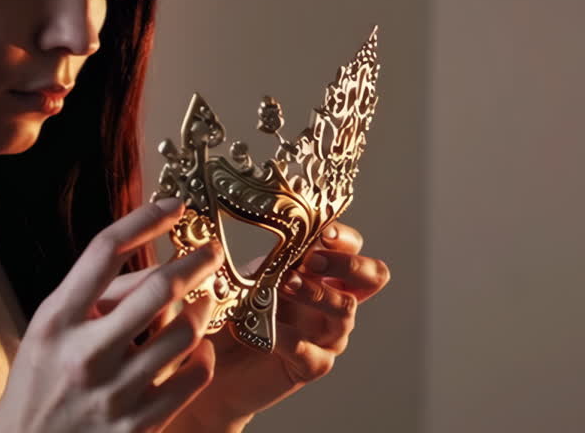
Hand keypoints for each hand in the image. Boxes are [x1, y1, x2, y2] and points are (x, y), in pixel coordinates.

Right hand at [0, 198, 225, 432]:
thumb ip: (95, 296)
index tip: (173, 206)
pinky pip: (192, 378)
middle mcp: (84, 354)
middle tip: (211, 252)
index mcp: (56, 321)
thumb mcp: (49, 331)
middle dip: (196, 262)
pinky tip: (199, 348)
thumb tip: (156, 262)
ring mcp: (114, 393)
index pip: (104, 251)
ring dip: (204, 309)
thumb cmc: (38, 385)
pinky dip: (203, 356)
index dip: (145, 219)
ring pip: (185, 334)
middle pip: (158, 290)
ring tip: (206, 301)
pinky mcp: (138, 427)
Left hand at [170, 222, 390, 430]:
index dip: (344, 237)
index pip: (353, 246)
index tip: (321, 232)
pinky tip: (255, 330)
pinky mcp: (310, 365)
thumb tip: (264, 218)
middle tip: (312, 260)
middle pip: (374, 276)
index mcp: (320, 274)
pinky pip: (310, 350)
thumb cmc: (231, 312)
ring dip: (314, 292)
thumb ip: (265, 255)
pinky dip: (283, 336)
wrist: (210, 364)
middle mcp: (332, 303)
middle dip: (348, 262)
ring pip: (345, 310)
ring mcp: (326, 336)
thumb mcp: (246, 274)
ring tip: (279, 286)